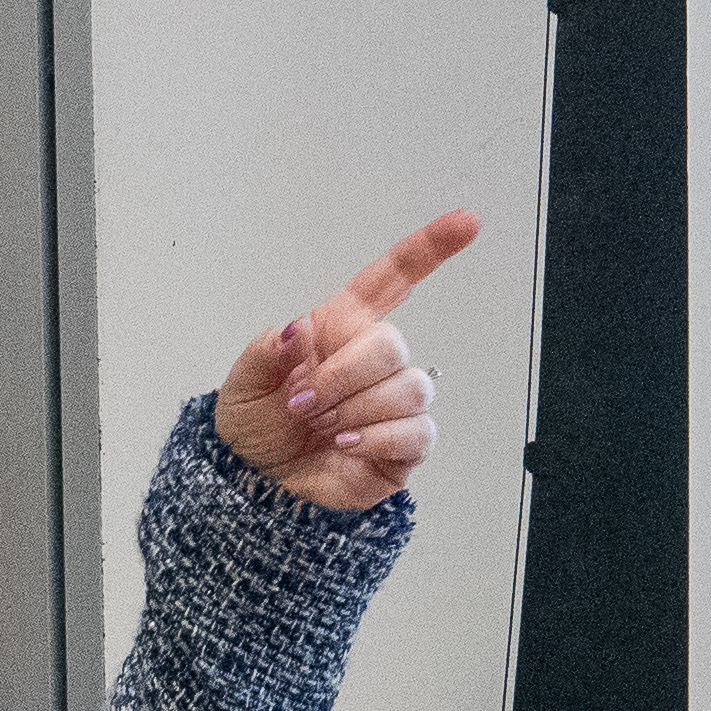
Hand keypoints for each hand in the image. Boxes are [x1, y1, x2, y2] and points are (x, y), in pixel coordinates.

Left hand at [216, 211, 481, 515]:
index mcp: (339, 330)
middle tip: (303, 404)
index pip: (392, 280)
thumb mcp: (242, 385)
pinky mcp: (403, 446)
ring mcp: (391, 404)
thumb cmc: (252, 429)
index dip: (429, 249)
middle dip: (342, 376)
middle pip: (392, 344)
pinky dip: (377, 437)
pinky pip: (416, 430)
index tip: (468, 222)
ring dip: (357, 409)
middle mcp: (371, 363)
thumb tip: (297, 330)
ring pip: (411, 386)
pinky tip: (345, 445)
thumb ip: (267, 352)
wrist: (256, 488)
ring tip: (322, 428)